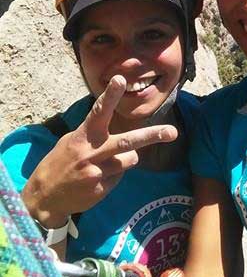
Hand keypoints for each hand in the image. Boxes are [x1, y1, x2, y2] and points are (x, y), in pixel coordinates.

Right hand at [24, 76, 177, 227]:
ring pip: (130, 159)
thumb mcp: (72, 142)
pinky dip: (113, 176)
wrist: (44, 196)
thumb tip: (119, 131)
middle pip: (127, 141)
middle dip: (152, 136)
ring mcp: (97, 171)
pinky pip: (120, 177)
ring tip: (102, 165)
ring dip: (124, 160)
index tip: (121, 80)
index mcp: (83, 136)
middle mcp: (92, 152)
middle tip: (172, 132)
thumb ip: (95, 134)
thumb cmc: (61, 163)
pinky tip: (96, 180)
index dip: (111, 96)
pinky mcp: (102, 188)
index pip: (98, 112)